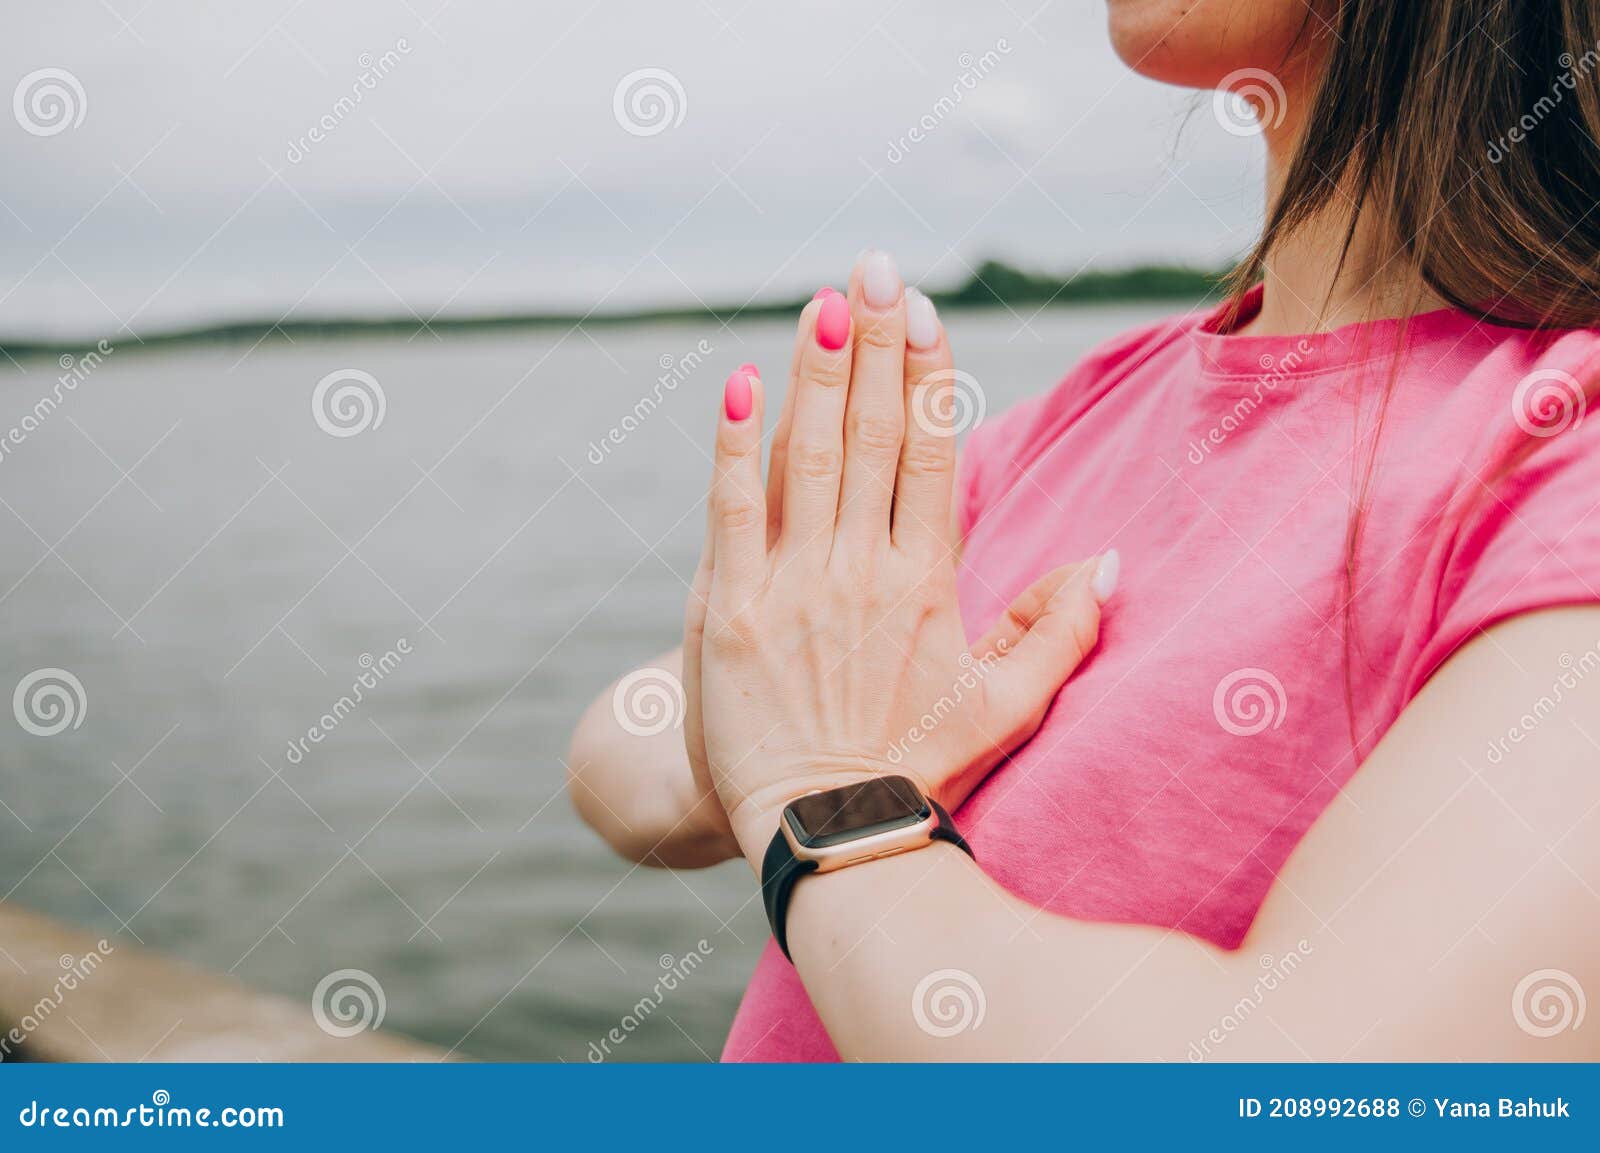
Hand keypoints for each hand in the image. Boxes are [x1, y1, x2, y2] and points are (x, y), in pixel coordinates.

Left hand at [686, 251, 1117, 863]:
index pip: (933, 456)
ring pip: (809, 458)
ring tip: (823, 301)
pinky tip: (736, 383)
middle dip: (874, 345)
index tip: (922, 311)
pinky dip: (733, 447)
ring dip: (817, 374)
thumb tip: (1107, 562)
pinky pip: (731, 511)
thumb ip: (1059, 635)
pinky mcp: (728, 612)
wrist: (816, 833)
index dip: (928, 376)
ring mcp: (792, 589)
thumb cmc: (910, 767)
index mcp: (928, 586)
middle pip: (875, 437)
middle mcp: (864, 574)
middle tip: (873, 267)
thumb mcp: (1002, 710)